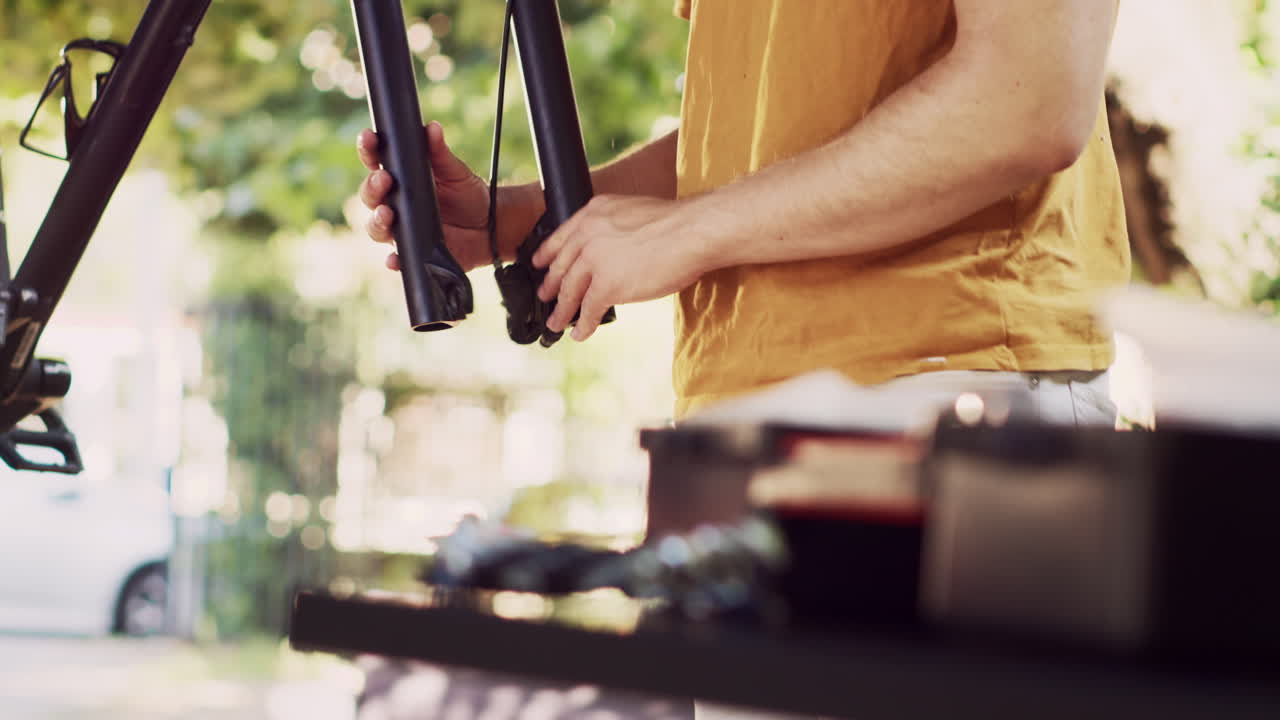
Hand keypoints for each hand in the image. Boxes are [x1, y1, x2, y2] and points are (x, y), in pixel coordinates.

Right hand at [357, 121, 490, 271]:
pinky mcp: (413, 252)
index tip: (369, 137)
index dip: (369, 149)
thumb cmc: (468, 195)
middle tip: (385, 180)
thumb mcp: (455, 171)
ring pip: (376, 228)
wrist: (490, 227)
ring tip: (387, 214)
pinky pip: (397, 258)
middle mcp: (395, 204)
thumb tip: (432, 128)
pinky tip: (394, 258)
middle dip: (372, 187)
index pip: (376, 162)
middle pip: (370, 196)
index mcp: (401, 179)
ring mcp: (402, 229)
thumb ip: (440, 152)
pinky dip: (394, 260)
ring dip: (377, 221)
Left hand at [532, 194, 709, 341]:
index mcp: (594, 213)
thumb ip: (616, 228)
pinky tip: (580, 333)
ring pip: (570, 291)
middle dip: (550, 285)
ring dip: (561, 311)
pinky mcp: (607, 285)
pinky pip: (588, 310)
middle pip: (561, 266)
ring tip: (556, 324)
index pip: (561, 237)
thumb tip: (614, 253)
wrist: (693, 232)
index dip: (547, 254)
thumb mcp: (634, 212)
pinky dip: (583, 325)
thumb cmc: (677, 223)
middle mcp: (588, 234)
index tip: (539, 264)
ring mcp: (595, 261)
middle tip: (545, 297)